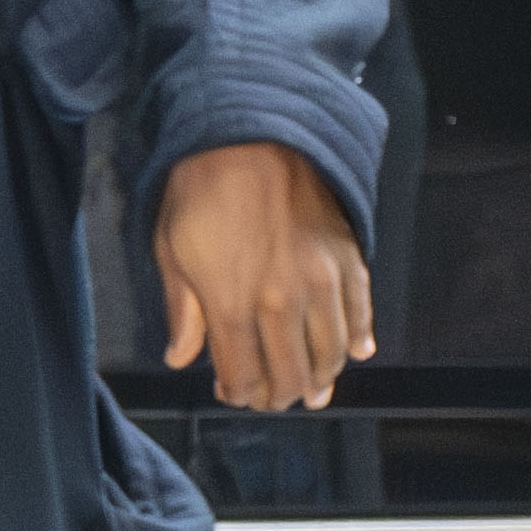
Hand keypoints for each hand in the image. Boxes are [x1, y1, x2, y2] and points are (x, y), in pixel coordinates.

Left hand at [154, 141, 374, 413]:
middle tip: (271, 396)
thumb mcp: (171, 249)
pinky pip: (360, 314)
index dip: (239, 394)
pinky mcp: (347, 259)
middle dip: (278, 396)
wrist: (250, 133)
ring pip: (330, 355)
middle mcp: (281, 302)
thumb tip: (180, 358)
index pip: (244, 378)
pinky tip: (355, 354)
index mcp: (231, 305)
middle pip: (289, 376)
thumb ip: (181, 312)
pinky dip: (358, 339)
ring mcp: (320, 282)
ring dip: (320, 379)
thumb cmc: (201, 188)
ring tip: (311, 387)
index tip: (233, 391)